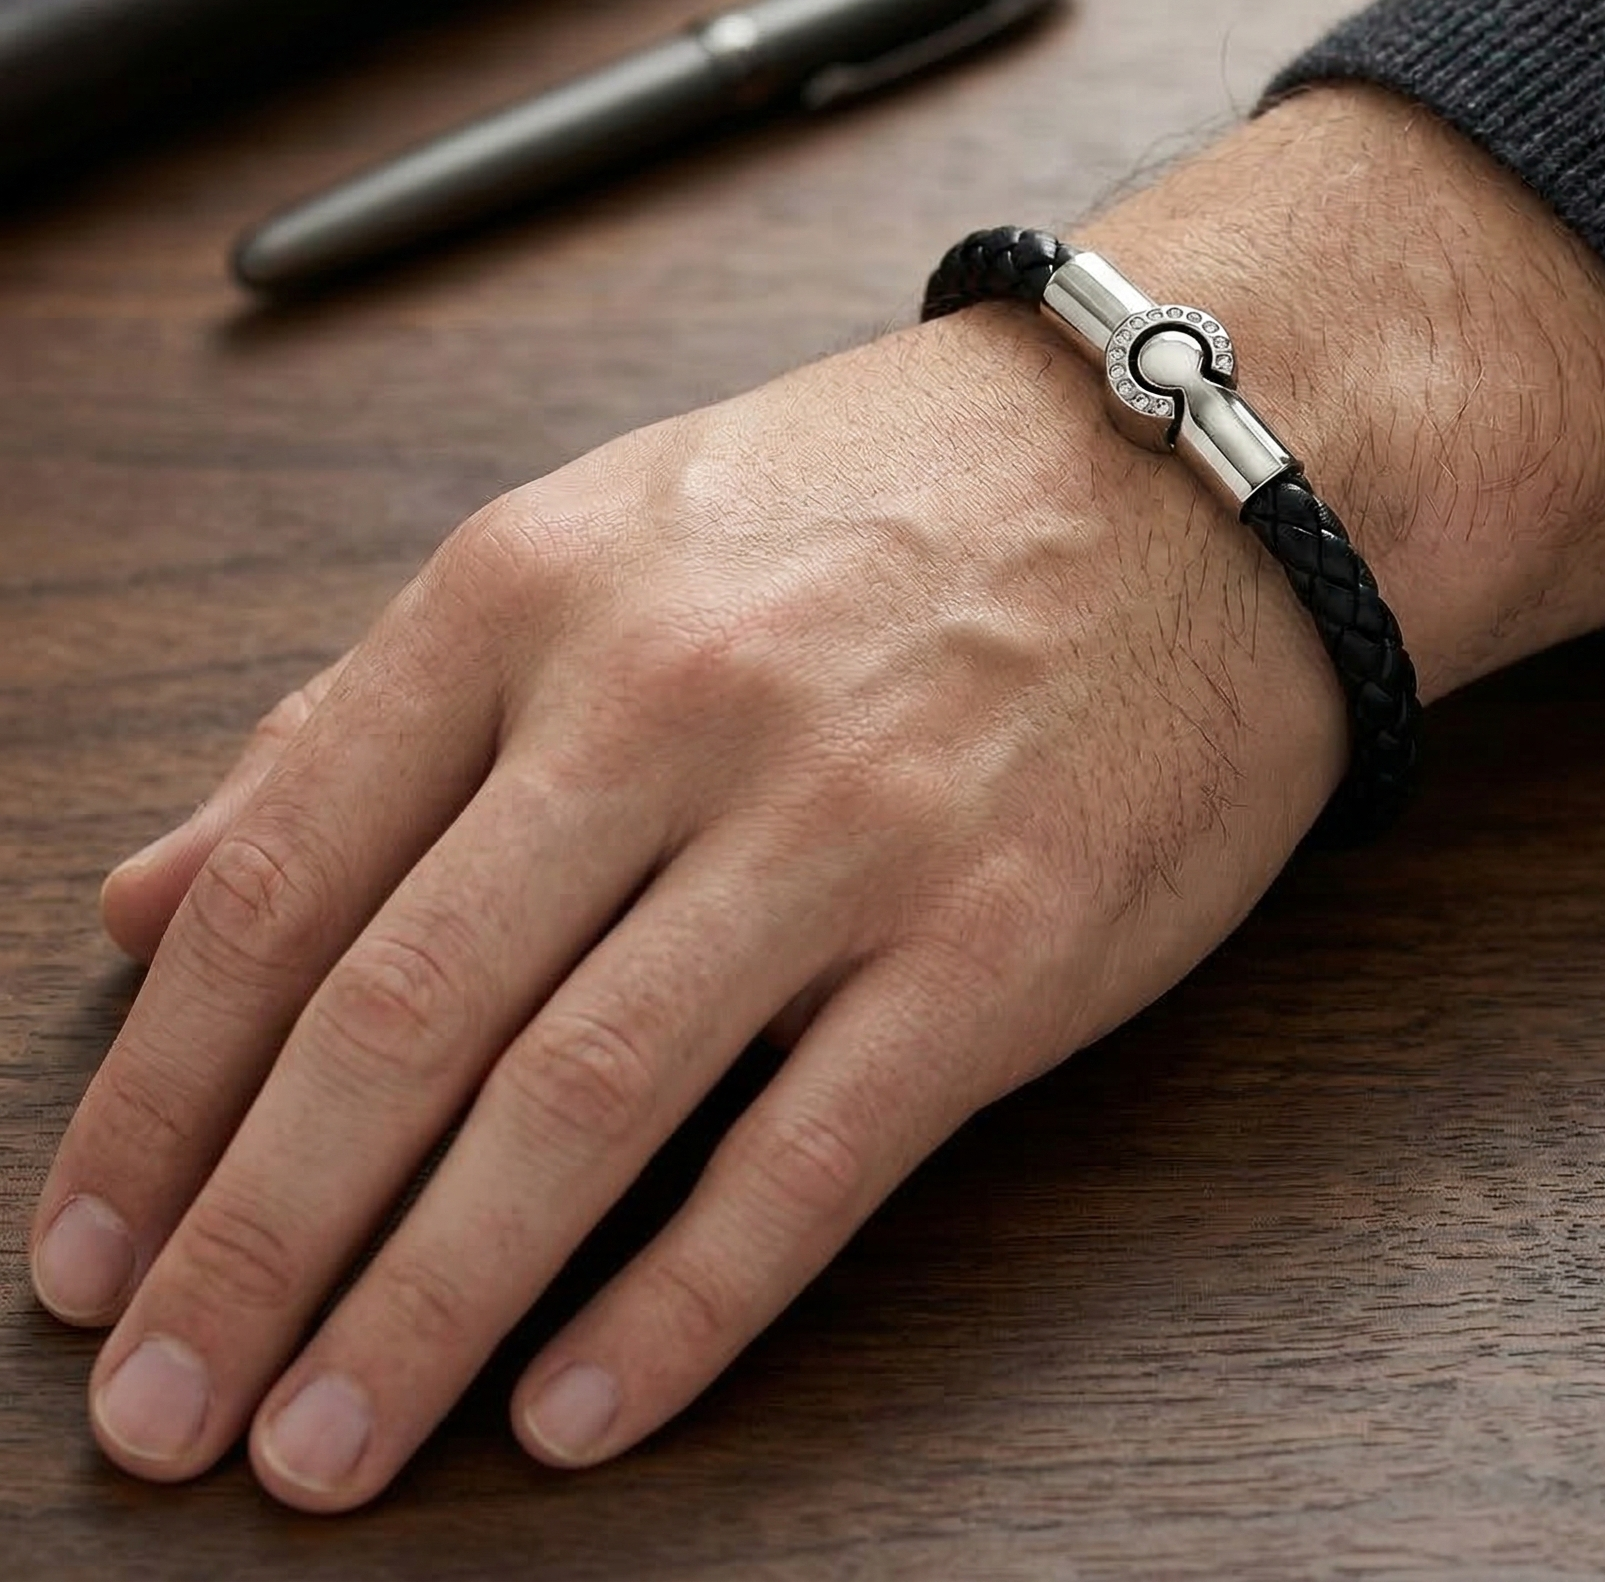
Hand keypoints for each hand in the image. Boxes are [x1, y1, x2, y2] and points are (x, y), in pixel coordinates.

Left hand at [29, 90, 1604, 1511]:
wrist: (1184, 473)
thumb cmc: (888, 504)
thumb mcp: (604, 540)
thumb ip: (373, 719)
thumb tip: (155, 893)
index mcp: (542, 587)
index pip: (289, 877)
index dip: (161, 1094)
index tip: (91, 1248)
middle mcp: (673, 699)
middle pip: (405, 1012)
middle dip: (255, 1239)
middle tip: (165, 1407)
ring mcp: (846, 823)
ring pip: (581, 1101)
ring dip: (424, 1303)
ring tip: (319, 1444)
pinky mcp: (1000, 937)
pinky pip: (810, 1155)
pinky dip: (679, 1304)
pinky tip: (578, 1407)